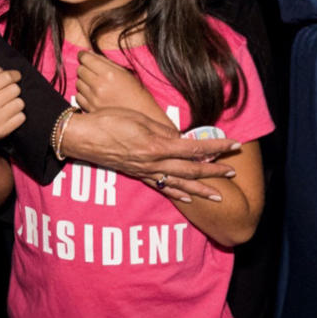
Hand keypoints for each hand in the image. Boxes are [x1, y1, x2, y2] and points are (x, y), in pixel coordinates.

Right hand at [0, 67, 24, 151]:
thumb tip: (7, 70)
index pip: (7, 77)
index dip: (15, 75)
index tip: (16, 77)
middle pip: (16, 89)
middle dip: (14, 91)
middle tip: (7, 95)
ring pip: (20, 103)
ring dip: (16, 104)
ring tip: (7, 107)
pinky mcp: (2, 130)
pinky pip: (21, 117)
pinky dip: (18, 116)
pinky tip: (8, 117)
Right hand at [62, 108, 240, 203]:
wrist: (81, 137)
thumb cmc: (109, 121)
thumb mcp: (140, 119)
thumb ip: (163, 131)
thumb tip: (181, 138)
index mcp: (158, 146)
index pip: (195, 148)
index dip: (217, 147)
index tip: (234, 145)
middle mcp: (154, 162)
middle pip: (191, 169)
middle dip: (214, 171)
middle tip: (232, 172)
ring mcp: (146, 171)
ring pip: (179, 182)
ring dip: (200, 188)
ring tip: (218, 196)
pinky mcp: (137, 174)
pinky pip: (161, 187)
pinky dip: (176, 193)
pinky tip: (187, 198)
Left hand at [75, 51, 160, 118]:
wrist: (141, 113)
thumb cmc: (136, 91)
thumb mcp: (125, 72)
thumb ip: (106, 62)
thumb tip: (88, 54)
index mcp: (109, 73)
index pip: (86, 59)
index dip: (84, 55)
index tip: (84, 55)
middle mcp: (99, 86)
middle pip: (80, 70)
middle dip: (85, 68)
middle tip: (93, 70)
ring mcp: (94, 99)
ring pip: (78, 83)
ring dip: (84, 81)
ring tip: (95, 84)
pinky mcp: (91, 109)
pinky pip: (78, 97)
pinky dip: (84, 94)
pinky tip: (94, 94)